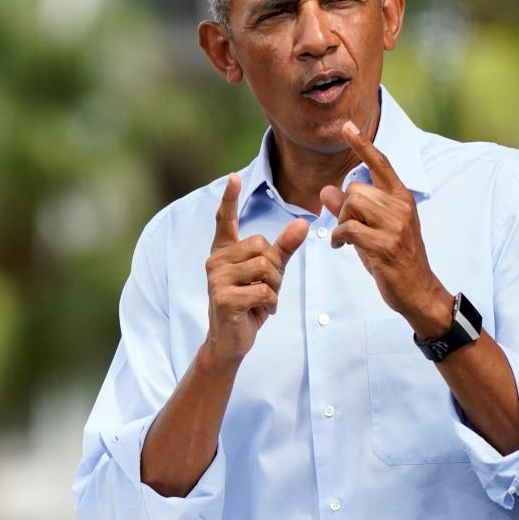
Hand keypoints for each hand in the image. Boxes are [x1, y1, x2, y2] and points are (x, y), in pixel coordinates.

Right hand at [205, 173, 308, 362]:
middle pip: (263, 247)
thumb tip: (303, 223)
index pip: (225, 220)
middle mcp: (215, 261)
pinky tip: (258, 312)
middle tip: (265, 288)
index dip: (229, 199)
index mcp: (223, 252)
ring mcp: (217, 280)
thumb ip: (283, 248)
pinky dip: (270, 304)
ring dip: (274, 288)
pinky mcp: (224, 299)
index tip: (234, 177)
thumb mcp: (268, 274)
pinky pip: (264, 291)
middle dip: (275, 270)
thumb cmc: (249, 303)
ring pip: (266, 268)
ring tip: (261, 300)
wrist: (230, 341)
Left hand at [318, 121, 450, 336]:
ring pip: (351, 205)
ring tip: (345, 238)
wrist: (418, 290)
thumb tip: (326, 191)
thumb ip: (350, 209)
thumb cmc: (394, 257)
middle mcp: (400, 206)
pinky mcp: (384, 245)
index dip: (362, 145)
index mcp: (402, 197)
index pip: (381, 164)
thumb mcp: (372, 229)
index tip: (347, 126)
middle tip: (347, 227)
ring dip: (340, 223)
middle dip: (343, 207)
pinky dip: (337, 237)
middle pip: (356, 188)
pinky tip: (340, 246)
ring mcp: (394, 225)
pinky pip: (347, 228)